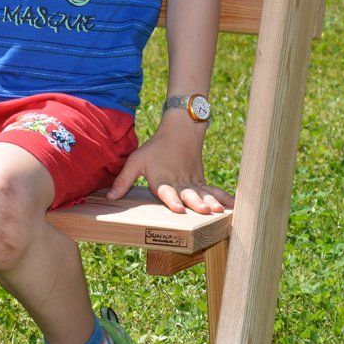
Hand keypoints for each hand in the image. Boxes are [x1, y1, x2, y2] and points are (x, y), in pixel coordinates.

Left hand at [107, 120, 232, 214]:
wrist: (180, 131)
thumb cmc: (155, 149)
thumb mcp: (136, 161)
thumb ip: (124, 180)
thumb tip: (110, 198)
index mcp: (162, 179)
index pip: (167, 192)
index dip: (172, 200)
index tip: (178, 209)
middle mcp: (179, 183)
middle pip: (189, 194)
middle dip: (197, 204)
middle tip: (204, 212)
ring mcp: (192, 183)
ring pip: (203, 193)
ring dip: (212, 202)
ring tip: (219, 212)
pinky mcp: (201, 182)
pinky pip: (213, 191)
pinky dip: (223, 198)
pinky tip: (233, 207)